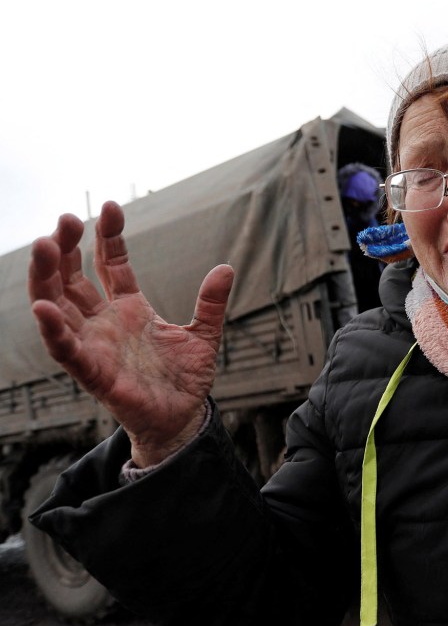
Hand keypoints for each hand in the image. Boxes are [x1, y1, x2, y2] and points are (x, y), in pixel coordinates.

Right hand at [28, 201, 234, 465]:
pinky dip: (53, 329)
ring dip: (47, 277)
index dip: (108, 236)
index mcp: (130, 308)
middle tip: (63, 219)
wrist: (183, 418)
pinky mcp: (93, 373)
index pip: (111, 263)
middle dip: (65, 248)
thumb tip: (226, 267)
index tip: (112, 207)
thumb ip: (211, 303)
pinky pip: (66, 349)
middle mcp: (105, 323)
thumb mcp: (204, 335)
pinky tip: (42, 307)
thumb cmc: (186, 379)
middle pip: (74, 278)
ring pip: (59, 306)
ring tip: (44, 246)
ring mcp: (96, 345)